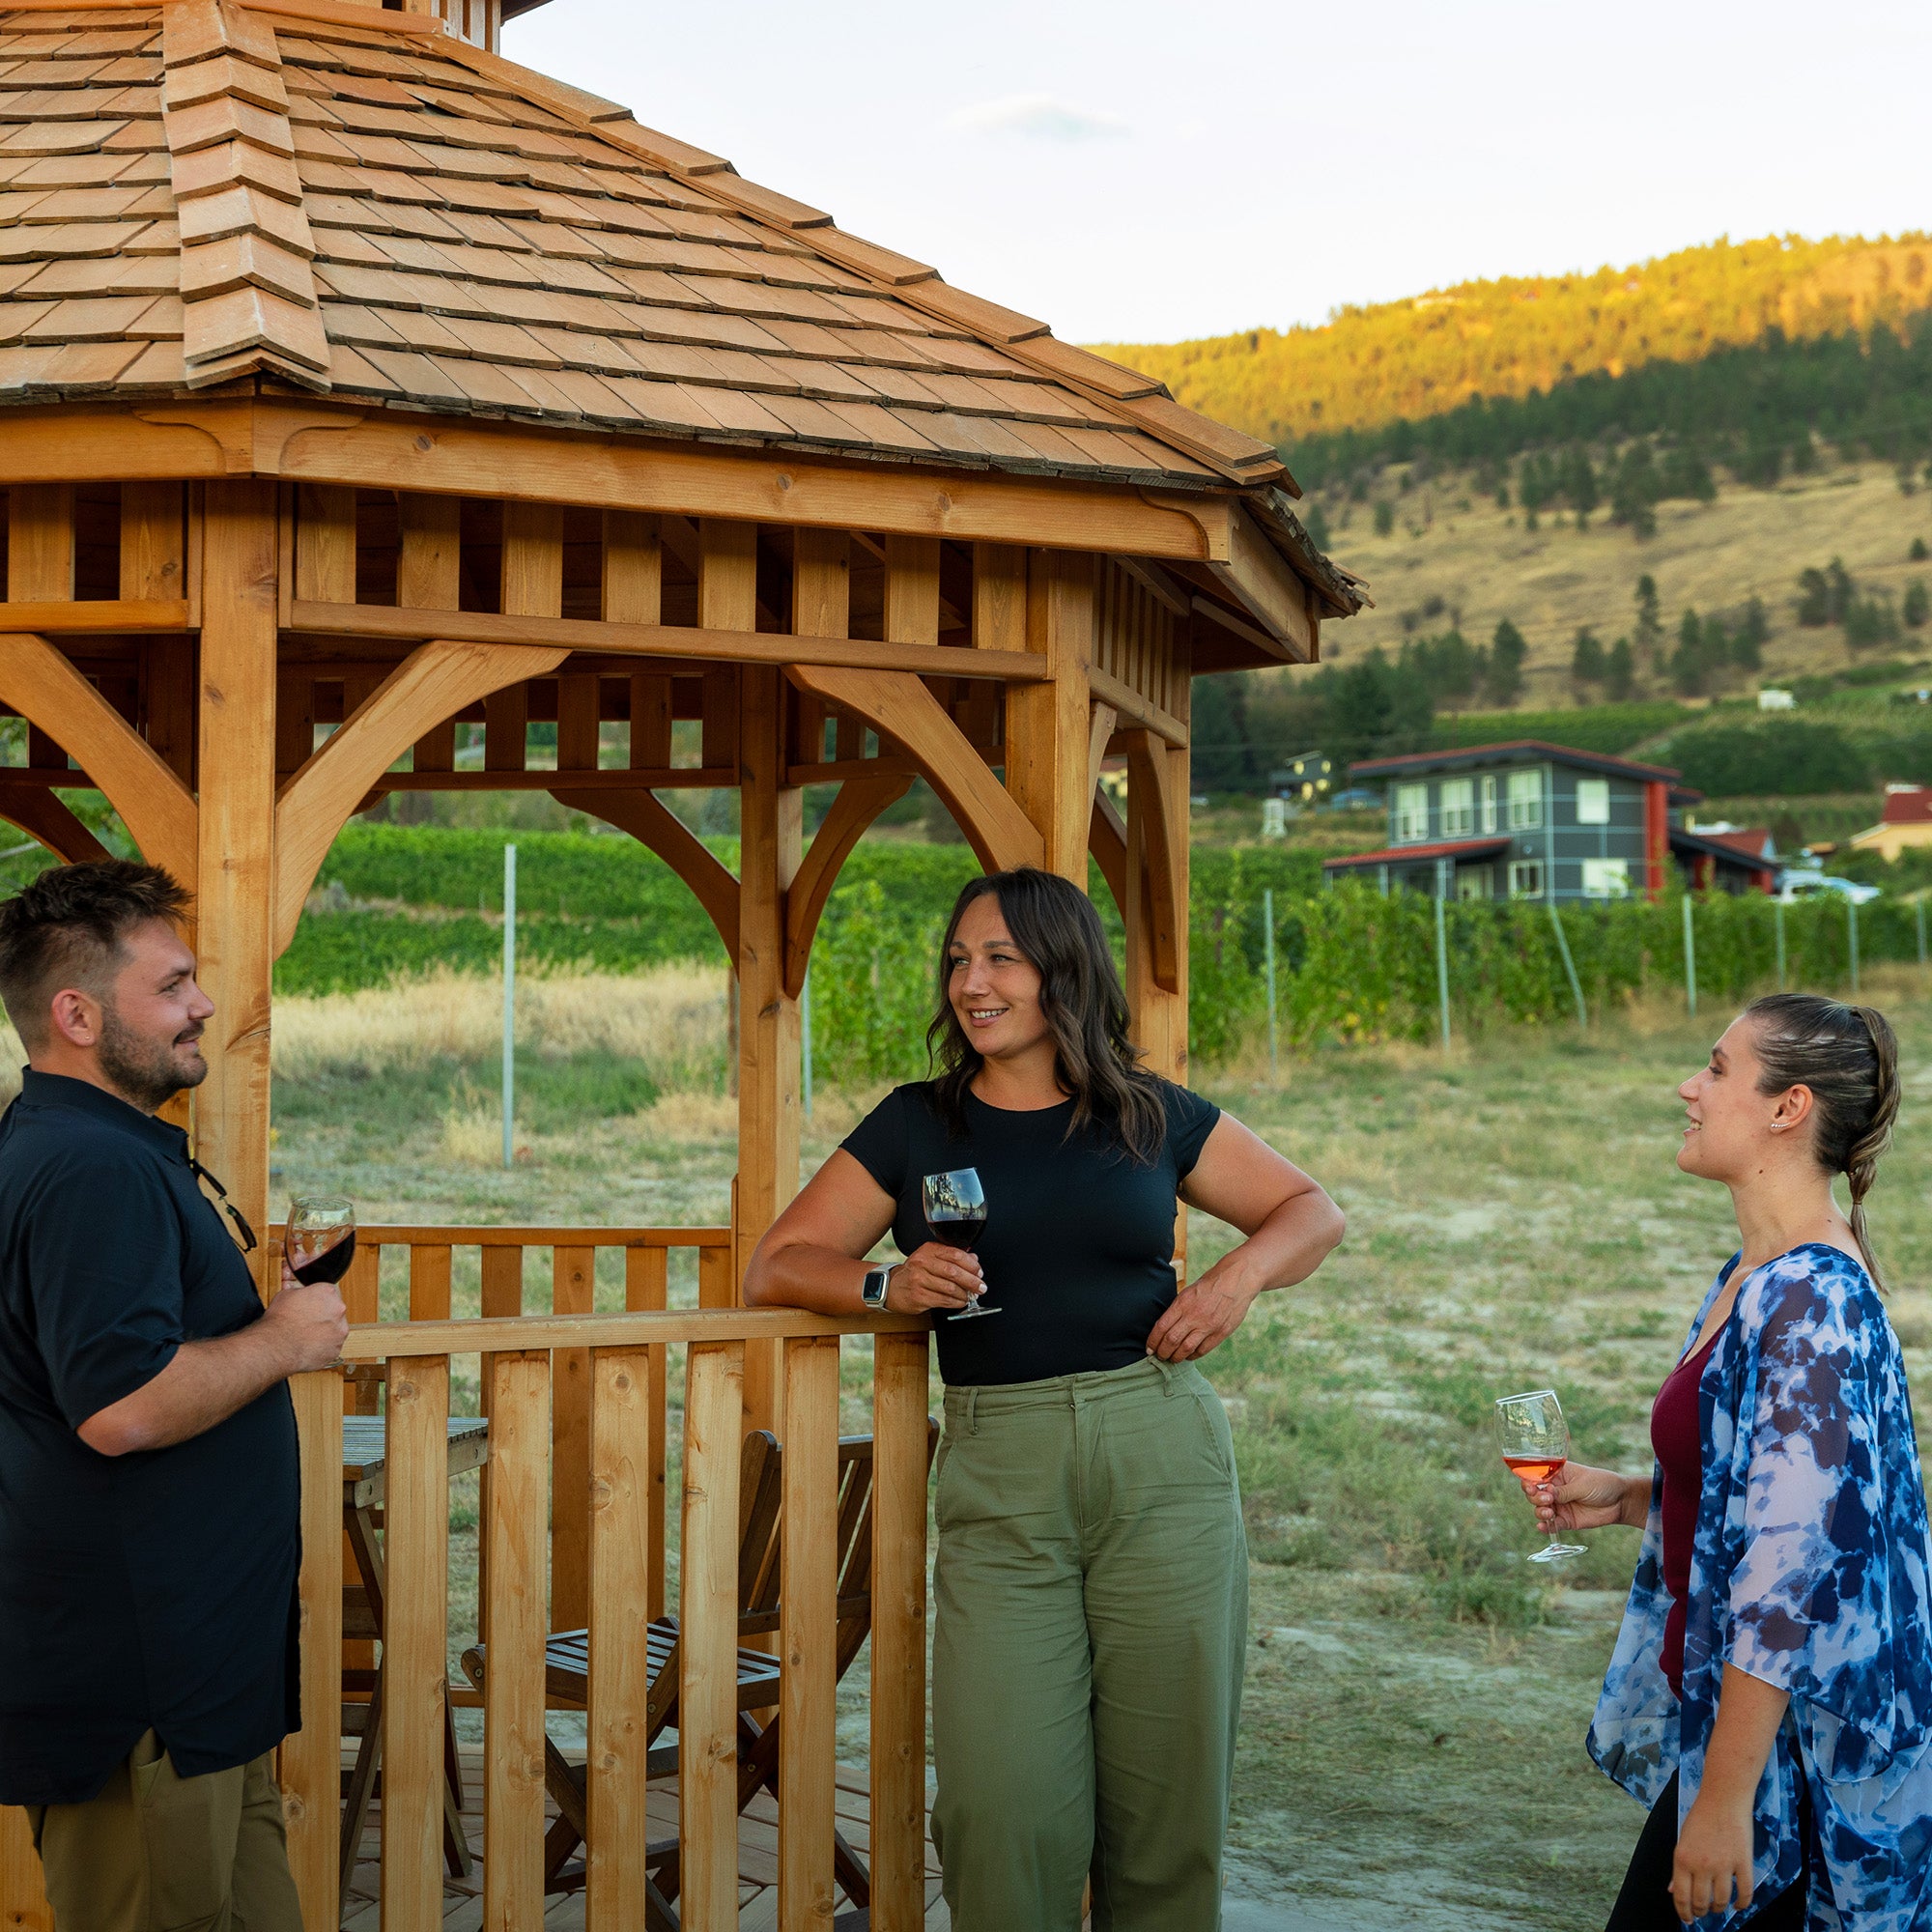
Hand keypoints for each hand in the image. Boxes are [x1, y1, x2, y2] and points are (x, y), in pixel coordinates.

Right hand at [263, 1259, 349, 1372]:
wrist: (277, 1348)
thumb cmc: (279, 1322)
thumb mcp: (284, 1296)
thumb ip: (297, 1291)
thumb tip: (296, 1290)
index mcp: (327, 1292)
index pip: (329, 1292)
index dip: (318, 1299)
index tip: (312, 1306)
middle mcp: (338, 1309)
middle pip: (335, 1310)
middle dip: (323, 1315)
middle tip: (308, 1321)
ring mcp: (340, 1330)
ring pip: (336, 1329)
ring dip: (325, 1331)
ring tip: (307, 1335)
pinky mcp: (337, 1348)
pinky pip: (332, 1346)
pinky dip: (323, 1346)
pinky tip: (309, 1346)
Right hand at [885, 1243, 980, 1314]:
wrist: (892, 1287)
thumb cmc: (914, 1272)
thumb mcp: (931, 1258)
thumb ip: (952, 1257)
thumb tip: (974, 1259)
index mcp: (928, 1250)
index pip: (955, 1254)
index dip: (971, 1265)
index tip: (979, 1272)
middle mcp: (922, 1263)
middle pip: (954, 1272)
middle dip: (972, 1281)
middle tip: (981, 1287)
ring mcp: (919, 1280)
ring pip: (950, 1288)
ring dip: (965, 1294)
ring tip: (970, 1296)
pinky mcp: (919, 1296)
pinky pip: (944, 1300)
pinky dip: (956, 1302)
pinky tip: (960, 1302)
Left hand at [1145, 1259, 1258, 1361]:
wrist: (1237, 1280)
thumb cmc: (1210, 1284)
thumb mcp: (1188, 1291)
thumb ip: (1178, 1309)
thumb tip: (1164, 1328)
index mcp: (1183, 1303)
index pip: (1161, 1327)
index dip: (1152, 1341)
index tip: (1149, 1348)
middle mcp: (1194, 1315)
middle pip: (1171, 1341)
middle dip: (1162, 1352)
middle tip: (1159, 1355)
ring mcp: (1209, 1325)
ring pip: (1186, 1349)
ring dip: (1176, 1357)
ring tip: (1172, 1358)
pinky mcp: (1221, 1332)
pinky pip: (1203, 1350)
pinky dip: (1193, 1355)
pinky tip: (1189, 1355)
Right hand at [1523, 1460, 1640, 1532]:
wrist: (1620, 1501)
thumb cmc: (1602, 1484)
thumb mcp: (1582, 1484)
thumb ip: (1564, 1491)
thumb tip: (1546, 1494)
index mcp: (1556, 1474)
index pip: (1535, 1476)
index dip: (1528, 1481)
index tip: (1531, 1487)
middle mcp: (1554, 1489)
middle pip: (1534, 1494)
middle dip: (1535, 1497)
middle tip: (1547, 1499)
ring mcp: (1559, 1505)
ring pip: (1540, 1509)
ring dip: (1540, 1511)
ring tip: (1549, 1512)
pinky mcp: (1566, 1520)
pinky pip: (1552, 1525)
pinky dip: (1545, 1526)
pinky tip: (1542, 1526)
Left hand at [1672, 1790, 1755, 1923]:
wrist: (1723, 1799)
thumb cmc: (1700, 1817)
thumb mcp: (1682, 1840)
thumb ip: (1679, 1868)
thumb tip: (1673, 1891)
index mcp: (1682, 1858)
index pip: (1681, 1896)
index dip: (1683, 1912)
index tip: (1687, 1920)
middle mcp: (1701, 1864)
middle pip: (1701, 1902)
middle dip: (1701, 1912)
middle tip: (1702, 1912)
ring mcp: (1724, 1865)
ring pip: (1722, 1901)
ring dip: (1719, 1908)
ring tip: (1717, 1907)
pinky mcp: (1743, 1863)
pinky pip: (1745, 1893)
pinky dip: (1742, 1904)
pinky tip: (1738, 1906)